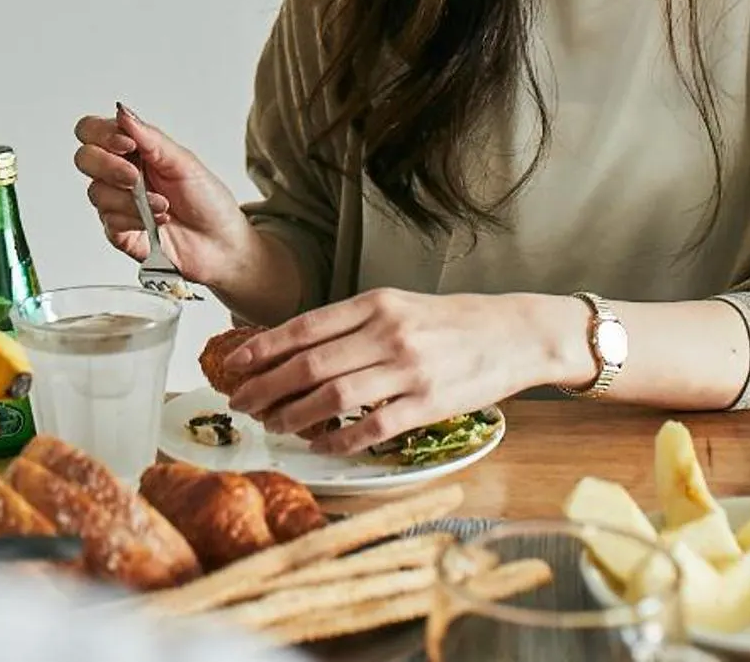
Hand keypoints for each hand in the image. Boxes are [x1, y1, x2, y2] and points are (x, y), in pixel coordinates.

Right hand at [71, 106, 260, 289]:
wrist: (222, 243)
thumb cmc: (208, 200)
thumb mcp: (183, 161)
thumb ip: (149, 137)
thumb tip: (122, 112)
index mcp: (134, 150)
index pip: (93, 131)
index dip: (102, 134)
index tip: (128, 145)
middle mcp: (121, 174)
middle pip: (85, 159)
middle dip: (108, 166)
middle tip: (135, 177)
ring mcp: (118, 204)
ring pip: (96, 192)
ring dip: (131, 199)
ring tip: (162, 205)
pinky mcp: (120, 232)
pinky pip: (110, 221)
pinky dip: (135, 219)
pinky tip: (157, 222)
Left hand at [216, 288, 592, 457]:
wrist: (514, 334)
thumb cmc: (450, 323)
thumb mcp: (398, 306)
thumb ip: (352, 324)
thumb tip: (295, 348)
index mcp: (376, 303)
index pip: (305, 327)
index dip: (264, 350)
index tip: (235, 366)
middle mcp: (388, 332)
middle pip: (310, 365)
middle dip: (267, 388)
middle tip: (242, 404)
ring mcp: (409, 369)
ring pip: (334, 397)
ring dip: (295, 416)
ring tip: (274, 426)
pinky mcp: (429, 403)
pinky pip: (373, 427)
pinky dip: (340, 440)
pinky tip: (322, 446)